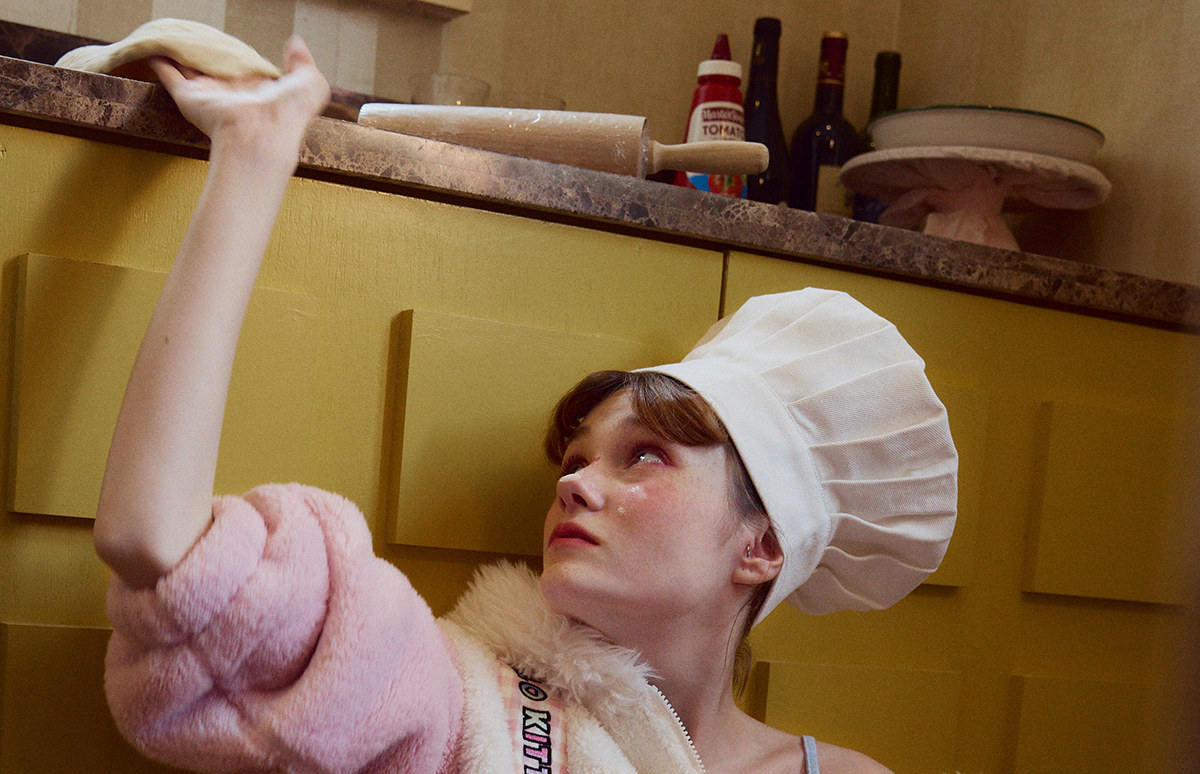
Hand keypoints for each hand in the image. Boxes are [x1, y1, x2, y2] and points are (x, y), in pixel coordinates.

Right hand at [150, 36, 330, 155]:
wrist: (264, 134)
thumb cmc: (290, 113)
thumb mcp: (310, 83)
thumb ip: (303, 63)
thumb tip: (295, 43)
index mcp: (256, 88)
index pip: (241, 66)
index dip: (233, 53)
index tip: (224, 40)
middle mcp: (230, 91)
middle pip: (210, 64)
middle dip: (201, 49)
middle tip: (191, 33)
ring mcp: (208, 94)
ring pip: (186, 65)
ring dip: (175, 48)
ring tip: (166, 31)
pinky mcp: (188, 98)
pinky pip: (167, 73)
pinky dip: (156, 58)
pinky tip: (150, 46)